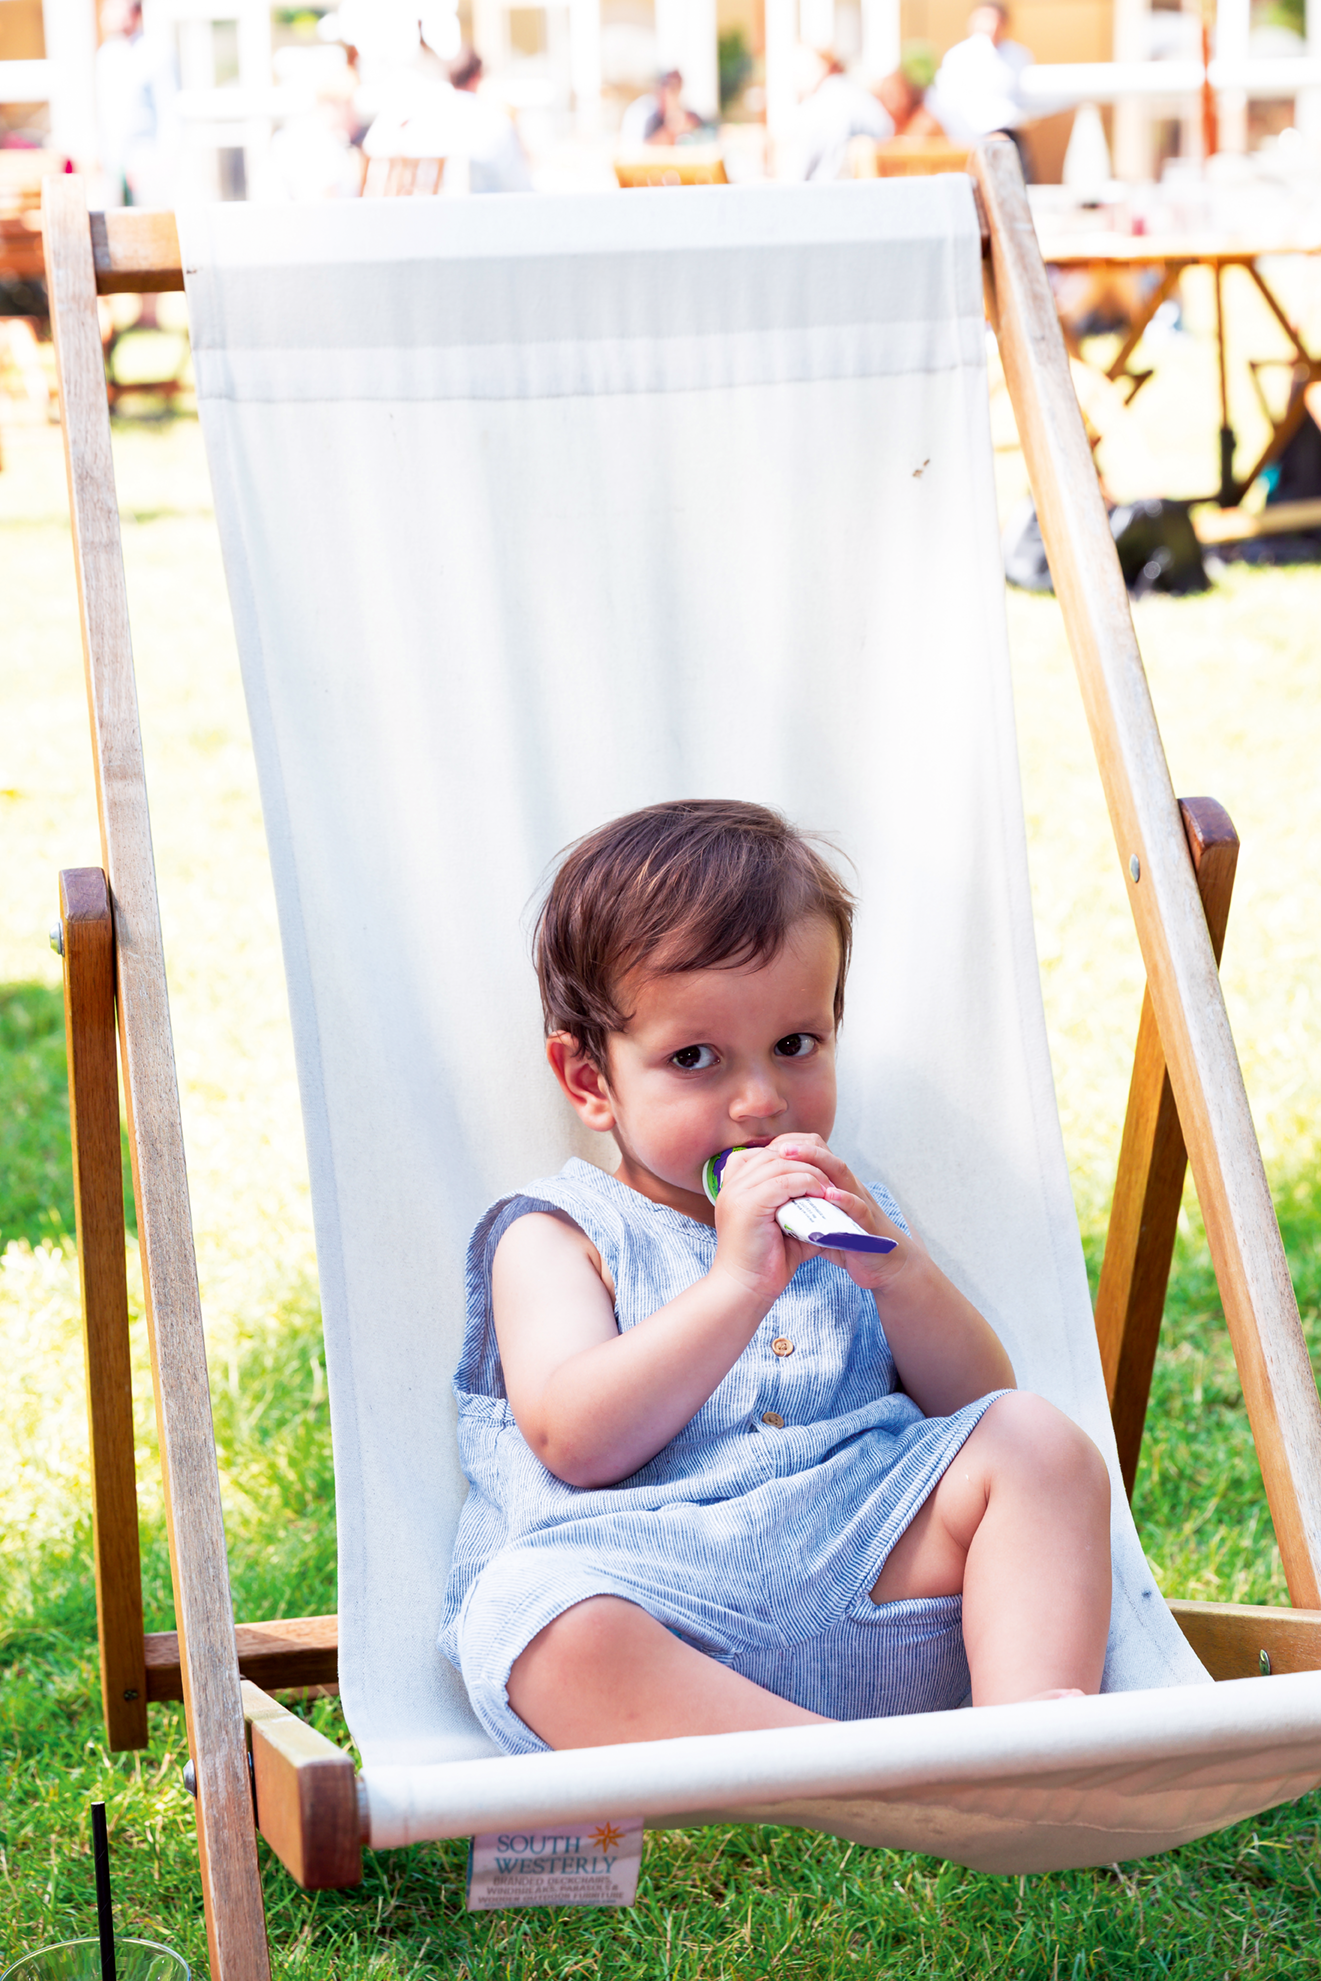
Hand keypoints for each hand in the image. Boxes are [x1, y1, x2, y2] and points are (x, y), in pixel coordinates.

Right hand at [710, 1143, 833, 1304]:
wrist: (746, 1290)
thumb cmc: (766, 1262)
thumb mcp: (784, 1224)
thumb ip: (798, 1204)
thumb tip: (828, 1193)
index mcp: (734, 1187)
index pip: (764, 1154)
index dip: (793, 1157)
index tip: (817, 1171)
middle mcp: (731, 1185)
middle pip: (772, 1154)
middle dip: (804, 1161)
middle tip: (829, 1177)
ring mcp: (736, 1193)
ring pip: (780, 1164)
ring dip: (809, 1171)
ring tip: (828, 1186)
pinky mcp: (747, 1205)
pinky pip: (783, 1181)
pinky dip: (806, 1183)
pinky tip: (821, 1194)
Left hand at [760, 1133, 911, 1293]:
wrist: (888, 1265)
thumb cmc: (852, 1241)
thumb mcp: (823, 1221)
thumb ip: (802, 1211)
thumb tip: (772, 1207)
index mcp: (837, 1186)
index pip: (817, 1156)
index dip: (795, 1148)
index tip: (771, 1148)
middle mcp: (849, 1188)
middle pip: (827, 1157)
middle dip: (803, 1149)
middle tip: (779, 1148)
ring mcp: (860, 1203)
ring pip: (842, 1174)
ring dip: (819, 1163)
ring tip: (795, 1159)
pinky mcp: (870, 1224)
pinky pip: (858, 1207)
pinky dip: (844, 1199)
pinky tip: (829, 1195)